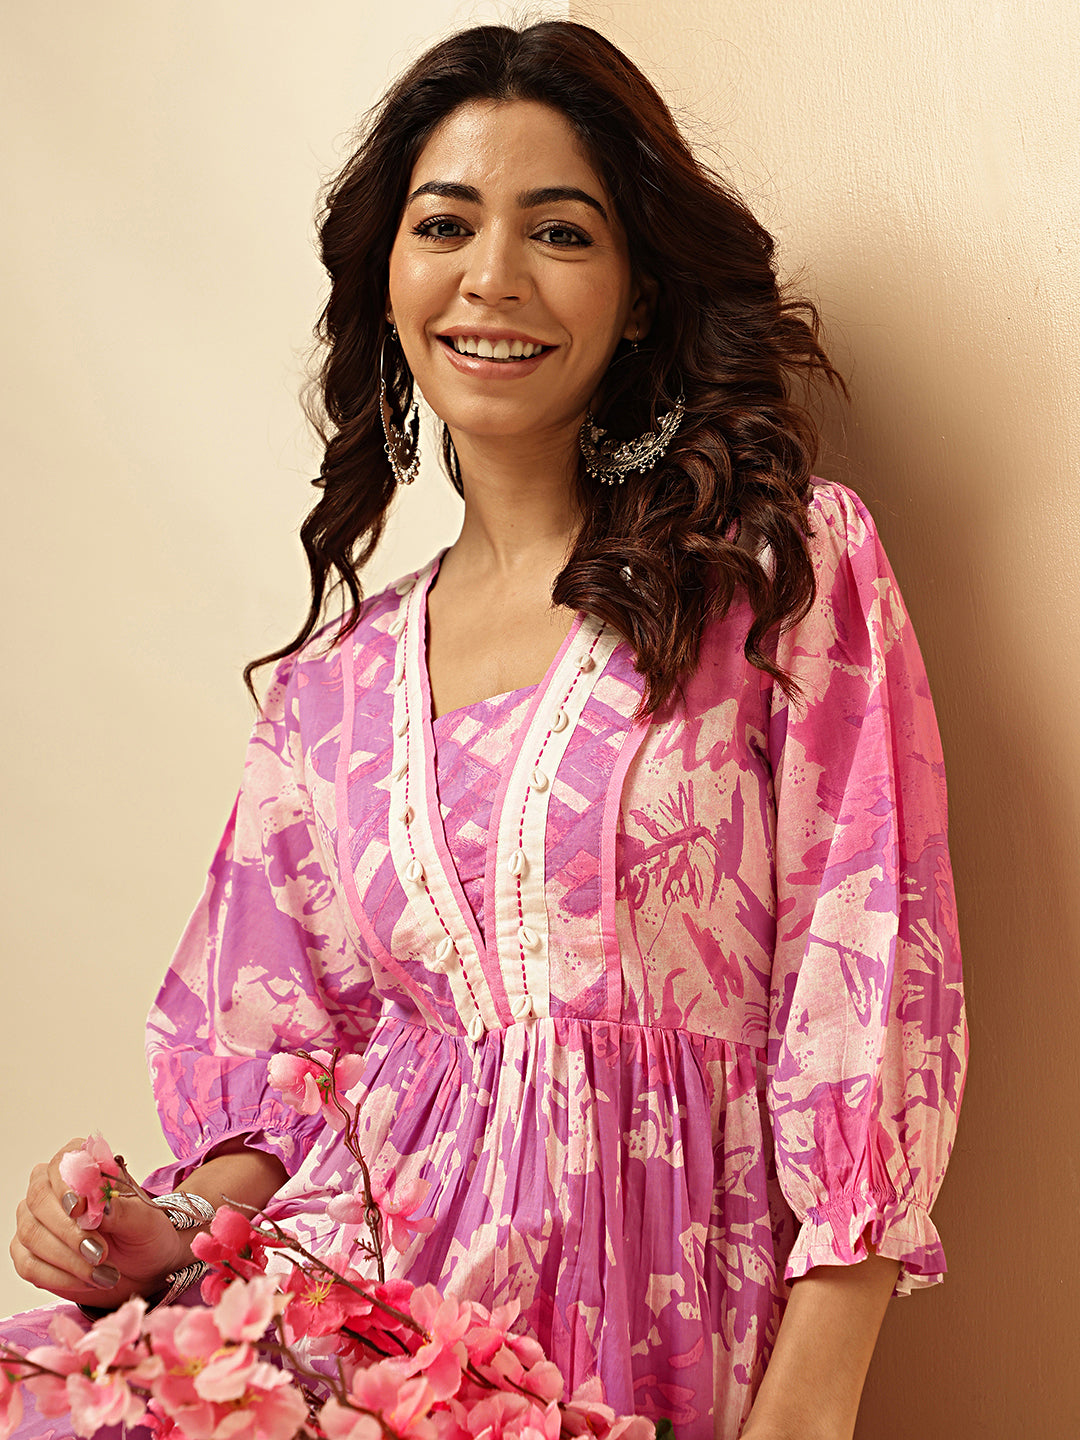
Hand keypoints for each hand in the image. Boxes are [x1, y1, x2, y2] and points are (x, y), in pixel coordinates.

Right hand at [10, 1138, 188, 1310]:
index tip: (80, 1207)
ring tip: (101, 1271)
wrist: (143, 1268)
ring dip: (67, 1257)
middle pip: (39, 1199)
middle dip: (68, 1230)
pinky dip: (58, 1276)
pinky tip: (85, 1280)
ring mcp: (36, 1220)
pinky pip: (28, 1263)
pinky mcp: (29, 1253)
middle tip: (99, 1252)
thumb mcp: (145, 1220)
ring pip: (31, 1232)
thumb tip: (101, 1205)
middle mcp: (53, 1187)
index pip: (63, 1161)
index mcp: (84, 1164)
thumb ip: (122, 1209)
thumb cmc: (144, 1234)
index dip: (67, 1184)